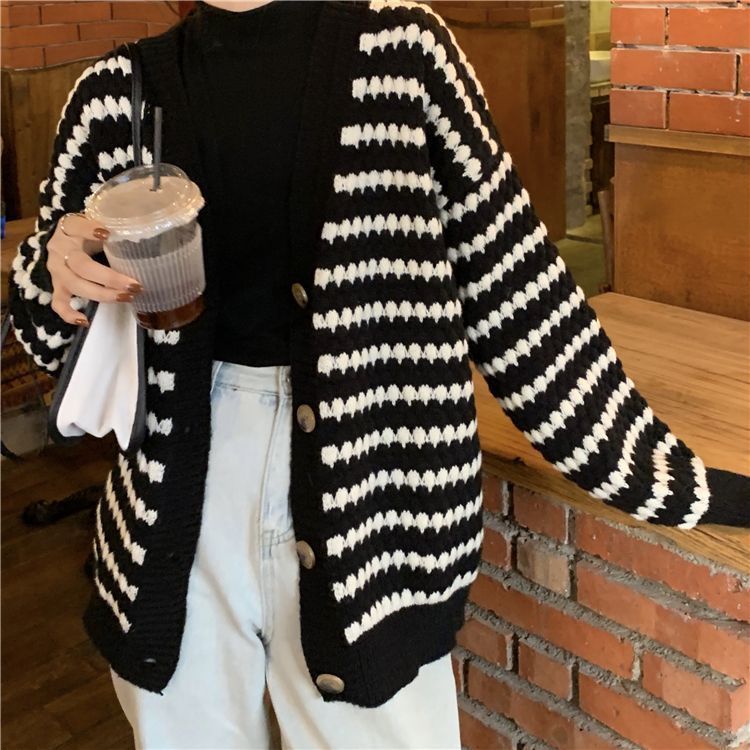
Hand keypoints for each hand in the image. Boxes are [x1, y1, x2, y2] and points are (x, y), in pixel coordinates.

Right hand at [47, 212, 143, 326]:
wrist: (68, 237)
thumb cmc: (91, 231)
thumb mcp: (101, 224)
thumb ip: (117, 230)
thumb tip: (145, 237)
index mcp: (69, 228)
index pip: (77, 226)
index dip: (90, 230)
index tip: (108, 234)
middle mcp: (59, 250)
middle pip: (81, 265)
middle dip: (109, 278)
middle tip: (135, 285)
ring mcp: (56, 270)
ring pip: (74, 285)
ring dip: (102, 294)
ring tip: (126, 298)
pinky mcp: (57, 286)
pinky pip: (58, 302)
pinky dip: (69, 313)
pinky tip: (85, 321)